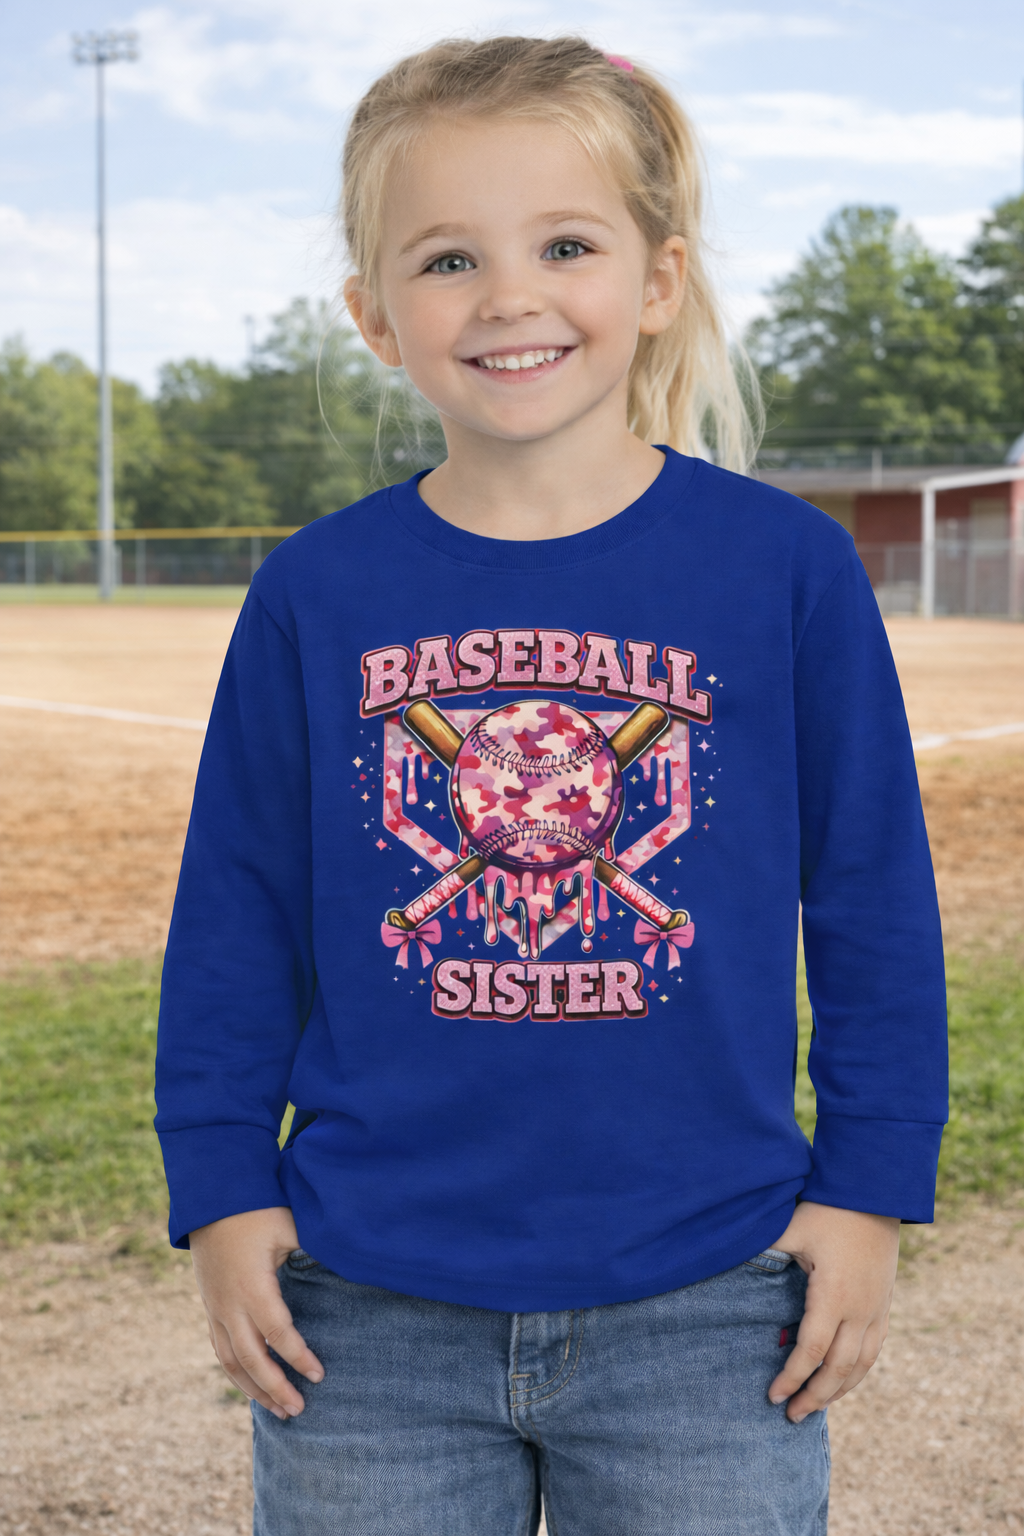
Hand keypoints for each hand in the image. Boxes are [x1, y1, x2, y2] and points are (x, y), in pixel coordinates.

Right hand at [189, 1207, 323, 1419]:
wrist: (211, 1199)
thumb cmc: (258, 1209)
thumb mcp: (289, 1226)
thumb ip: (314, 1250)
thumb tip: (351, 1262)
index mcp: (252, 1286)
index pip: (278, 1333)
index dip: (299, 1357)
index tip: (320, 1375)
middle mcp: (229, 1304)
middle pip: (251, 1359)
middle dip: (275, 1388)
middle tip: (300, 1410)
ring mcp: (215, 1308)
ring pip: (231, 1361)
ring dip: (254, 1389)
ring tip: (278, 1411)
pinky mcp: (210, 1306)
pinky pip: (220, 1349)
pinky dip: (237, 1373)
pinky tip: (253, 1385)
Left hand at [767, 1201, 899, 1422]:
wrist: (875, 1192)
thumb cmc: (828, 1208)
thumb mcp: (792, 1226)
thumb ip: (764, 1248)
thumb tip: (723, 1256)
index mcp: (833, 1295)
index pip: (811, 1351)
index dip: (791, 1378)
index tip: (773, 1396)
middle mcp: (860, 1309)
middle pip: (838, 1369)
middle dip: (814, 1396)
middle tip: (792, 1417)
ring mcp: (877, 1309)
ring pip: (861, 1365)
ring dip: (839, 1391)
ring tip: (817, 1406)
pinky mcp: (885, 1304)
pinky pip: (875, 1349)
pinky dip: (858, 1372)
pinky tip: (844, 1379)